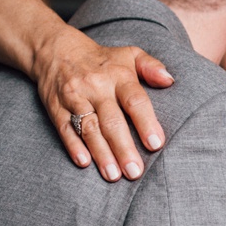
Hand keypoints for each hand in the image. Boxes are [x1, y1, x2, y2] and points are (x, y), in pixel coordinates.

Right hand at [32, 27, 173, 181]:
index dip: (145, 122)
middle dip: (123, 148)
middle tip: (135, 172)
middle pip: (111, 121)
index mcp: (118, 76)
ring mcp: (75, 98)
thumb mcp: (130, 55)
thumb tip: (169, 80)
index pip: (135, 100)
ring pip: (89, 128)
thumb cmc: (103, 60)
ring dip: (101, 153)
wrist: (56, 50)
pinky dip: (73, 146)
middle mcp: (96, 88)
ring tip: (114, 176)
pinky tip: (84, 162)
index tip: (156, 144)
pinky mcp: (57, 109)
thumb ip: (151, 67)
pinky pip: (65, 129)